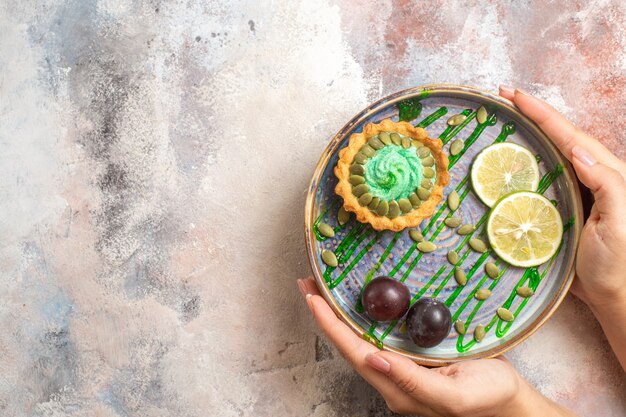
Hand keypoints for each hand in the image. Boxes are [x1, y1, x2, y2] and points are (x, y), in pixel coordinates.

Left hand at [297, 277, 573, 415]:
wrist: (510, 402)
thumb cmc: (487, 398)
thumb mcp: (453, 395)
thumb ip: (413, 383)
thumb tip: (374, 359)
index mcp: (397, 387)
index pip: (354, 351)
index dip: (330, 324)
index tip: (312, 297)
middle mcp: (392, 375)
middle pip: (350, 342)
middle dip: (326, 314)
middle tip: (309, 282)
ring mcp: (401, 365)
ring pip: (361, 336)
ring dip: (340, 312)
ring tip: (324, 287)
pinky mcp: (413, 355)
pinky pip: (381, 333)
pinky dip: (364, 314)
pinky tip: (361, 299)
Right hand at [499, 86, 625, 370]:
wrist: (617, 297)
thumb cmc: (619, 262)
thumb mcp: (618, 221)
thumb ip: (606, 183)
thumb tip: (575, 148)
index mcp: (605, 175)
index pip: (569, 136)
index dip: (541, 113)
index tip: (514, 95)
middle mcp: (589, 178)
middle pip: (559, 137)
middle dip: (533, 114)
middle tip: (504, 98)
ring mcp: (575, 193)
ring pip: (550, 155)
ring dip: (529, 134)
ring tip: (506, 119)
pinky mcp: (562, 210)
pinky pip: (543, 179)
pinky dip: (527, 164)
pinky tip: (511, 162)